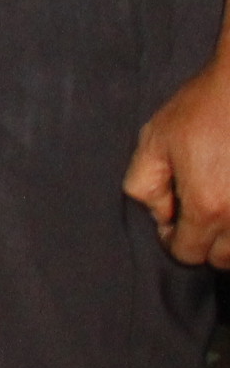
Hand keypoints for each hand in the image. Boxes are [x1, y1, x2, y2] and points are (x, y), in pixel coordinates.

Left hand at [127, 51, 229, 265]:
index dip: (172, 239)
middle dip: (204, 241)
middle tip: (197, 209)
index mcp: (207, 206)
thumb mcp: (155, 139)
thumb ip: (145, 185)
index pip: (187, 254)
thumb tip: (161, 215)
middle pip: (222, 259)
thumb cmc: (202, 108)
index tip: (172, 218)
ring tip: (220, 202)